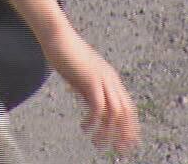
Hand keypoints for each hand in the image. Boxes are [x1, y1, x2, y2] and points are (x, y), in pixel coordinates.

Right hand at [45, 27, 140, 153]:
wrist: (57, 36)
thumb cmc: (65, 54)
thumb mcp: (80, 77)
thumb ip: (88, 92)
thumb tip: (92, 109)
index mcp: (111, 79)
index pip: (128, 107)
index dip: (130, 127)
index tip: (126, 142)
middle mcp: (112, 80)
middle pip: (127, 113)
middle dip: (124, 134)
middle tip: (118, 150)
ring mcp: (103, 79)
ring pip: (115, 112)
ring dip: (107, 131)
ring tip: (97, 143)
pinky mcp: (92, 80)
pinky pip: (98, 106)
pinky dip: (93, 120)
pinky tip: (85, 128)